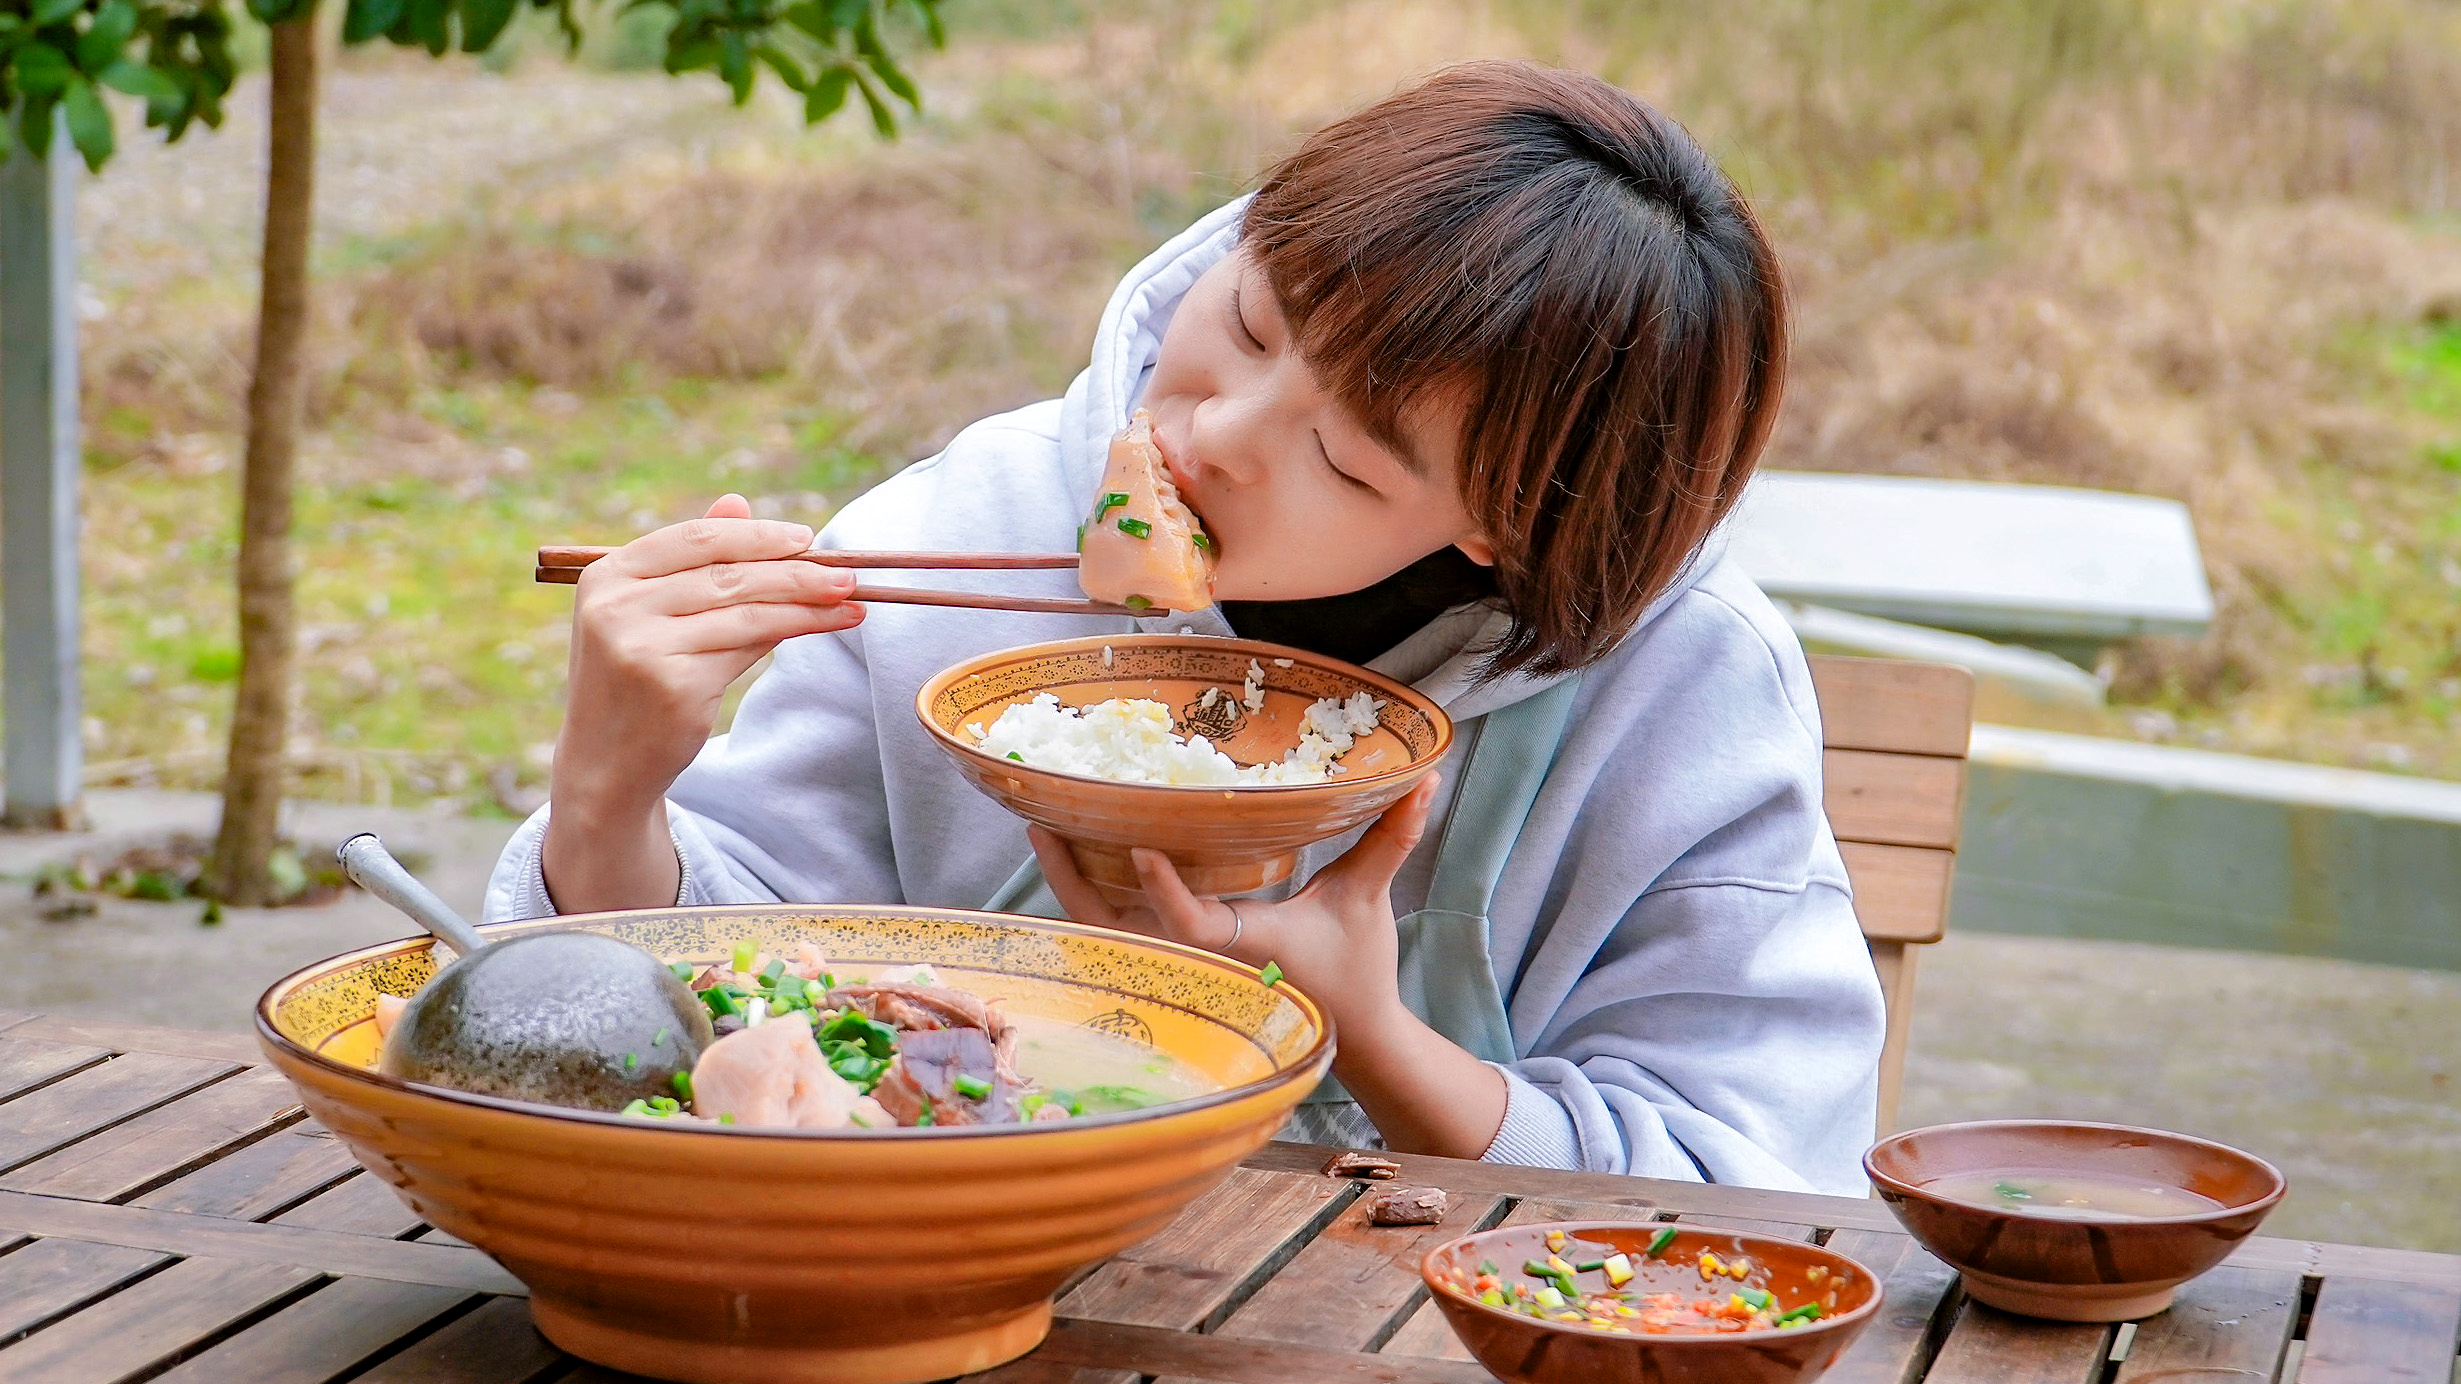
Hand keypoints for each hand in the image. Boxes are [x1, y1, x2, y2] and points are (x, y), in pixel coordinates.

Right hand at [543, 495, 862, 911]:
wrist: (606, 762)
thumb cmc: (635, 678)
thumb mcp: (650, 612)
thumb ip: (693, 560)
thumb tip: (739, 503)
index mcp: (607, 575)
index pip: (695, 538)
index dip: (755, 535)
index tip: (805, 537)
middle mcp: (617, 606)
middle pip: (727, 574)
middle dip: (794, 570)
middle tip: (845, 571)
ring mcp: (642, 647)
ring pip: (746, 610)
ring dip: (807, 602)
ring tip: (851, 597)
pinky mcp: (673, 685)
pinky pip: (749, 647)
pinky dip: (794, 632)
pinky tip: (827, 625)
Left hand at [1029, 774, 1509, 1157]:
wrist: (1350, 1037)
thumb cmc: (1354, 969)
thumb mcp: (1366, 898)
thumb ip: (1390, 837)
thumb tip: (1427, 777)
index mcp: (1240, 947)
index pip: (1191, 923)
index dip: (1163, 892)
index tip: (1138, 847)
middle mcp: (1198, 963)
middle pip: (1115, 930)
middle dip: (1074, 880)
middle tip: (1042, 821)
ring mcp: (1181, 972)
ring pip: (1106, 935)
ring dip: (1072, 888)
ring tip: (1044, 830)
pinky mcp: (1177, 971)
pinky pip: (1118, 938)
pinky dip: (1092, 906)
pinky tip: (1074, 865)